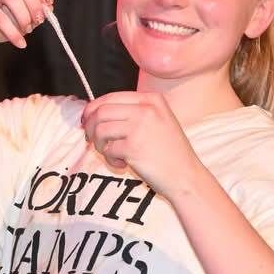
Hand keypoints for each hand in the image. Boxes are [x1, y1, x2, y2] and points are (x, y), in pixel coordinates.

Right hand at [0, 0, 53, 52]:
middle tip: (39, 20)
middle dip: (35, 3)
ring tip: (27, 30)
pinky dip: (13, 32)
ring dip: (24, 16)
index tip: (48, 4)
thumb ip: (36, 6)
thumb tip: (47, 7)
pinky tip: (20, 43)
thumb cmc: (1, 21)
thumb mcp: (24, 12)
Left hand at [80, 91, 204, 197]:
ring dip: (100, 145)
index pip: (110, 97)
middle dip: (91, 127)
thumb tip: (92, 113)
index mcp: (152, 99)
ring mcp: (140, 126)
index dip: (93, 109)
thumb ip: (130, 113)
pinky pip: (108, 149)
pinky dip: (110, 159)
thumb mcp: (156, 121)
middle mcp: (146, 108)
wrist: (186, 177)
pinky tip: (123, 164)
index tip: (87, 122)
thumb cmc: (169, 153)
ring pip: (100, 129)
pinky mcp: (133, 146)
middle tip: (93, 141)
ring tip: (113, 154)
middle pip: (100, 111)